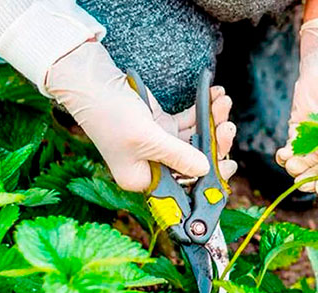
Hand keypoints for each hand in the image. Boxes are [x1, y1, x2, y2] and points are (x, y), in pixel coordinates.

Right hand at [45, 42, 236, 191]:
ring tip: (223, 103)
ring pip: (195, 140)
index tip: (227, 165)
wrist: (89, 79)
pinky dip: (201, 111)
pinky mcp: (160, 125)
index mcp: (143, 180)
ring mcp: (158, 145)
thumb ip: (179, 156)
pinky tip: (214, 96)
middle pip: (194, 163)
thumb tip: (206, 169)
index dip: (208, 179)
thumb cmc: (109, 113)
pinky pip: (188, 123)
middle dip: (214, 144)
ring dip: (212, 122)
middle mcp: (152, 166)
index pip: (183, 188)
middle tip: (228, 128)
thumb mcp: (146, 138)